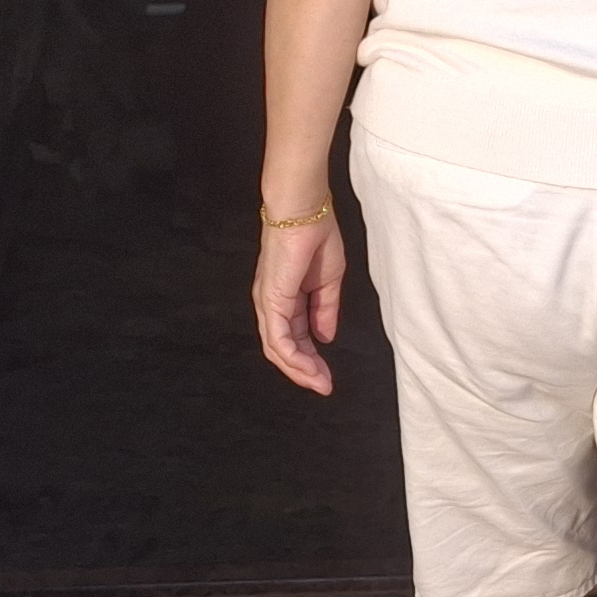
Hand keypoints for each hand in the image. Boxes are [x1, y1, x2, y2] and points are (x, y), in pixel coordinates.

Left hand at [253, 208, 344, 394]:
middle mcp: (271, 303)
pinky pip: (278, 338)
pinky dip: (293, 357)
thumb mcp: (328, 281)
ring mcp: (268, 303)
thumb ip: (325, 311)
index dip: (311, 359)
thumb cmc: (316, 235)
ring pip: (277, 349)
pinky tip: (309, 368)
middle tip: (325, 385)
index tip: (327, 376)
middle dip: (305, 371)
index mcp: (285, 297)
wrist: (305, 210)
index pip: (294, 337)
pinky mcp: (271, 300)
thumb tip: (325, 338)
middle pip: (282, 349)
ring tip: (320, 382)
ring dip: (299, 370)